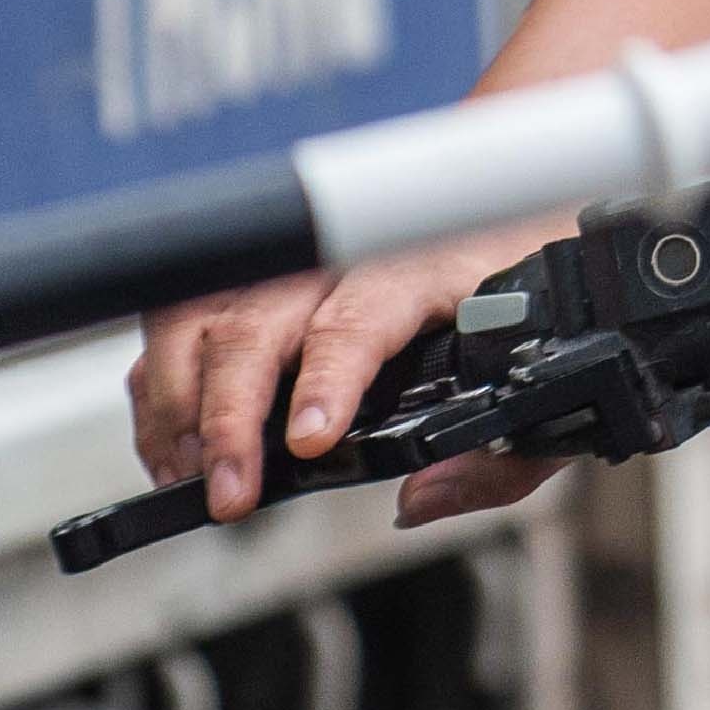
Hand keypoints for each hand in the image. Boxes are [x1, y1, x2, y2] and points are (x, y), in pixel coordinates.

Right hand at [121, 217, 563, 530]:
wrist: (508, 210)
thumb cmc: (521, 304)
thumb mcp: (546, 386)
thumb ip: (501, 457)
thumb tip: (419, 498)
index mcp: (426, 271)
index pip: (362, 318)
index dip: (328, 379)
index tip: (307, 441)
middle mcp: (346, 256)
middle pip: (259, 319)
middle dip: (228, 415)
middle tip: (229, 493)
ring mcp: (291, 261)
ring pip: (200, 312)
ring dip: (177, 401)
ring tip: (190, 475)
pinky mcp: (253, 276)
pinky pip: (183, 319)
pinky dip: (162, 386)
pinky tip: (174, 446)